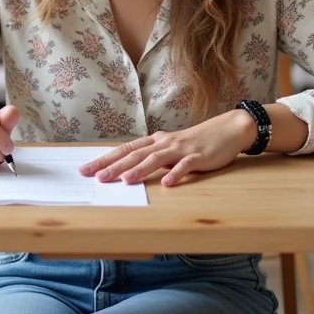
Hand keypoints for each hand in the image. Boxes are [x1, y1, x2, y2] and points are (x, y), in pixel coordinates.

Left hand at [80, 109, 255, 186]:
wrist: (227, 130)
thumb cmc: (196, 142)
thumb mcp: (170, 147)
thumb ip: (152, 157)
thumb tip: (127, 170)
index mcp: (155, 141)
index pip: (125, 150)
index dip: (105, 159)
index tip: (86, 169)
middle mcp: (164, 143)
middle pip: (135, 154)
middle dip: (114, 166)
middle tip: (97, 177)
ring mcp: (181, 149)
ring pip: (156, 159)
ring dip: (140, 170)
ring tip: (125, 181)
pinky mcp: (198, 157)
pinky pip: (185, 166)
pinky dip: (175, 174)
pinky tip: (166, 183)